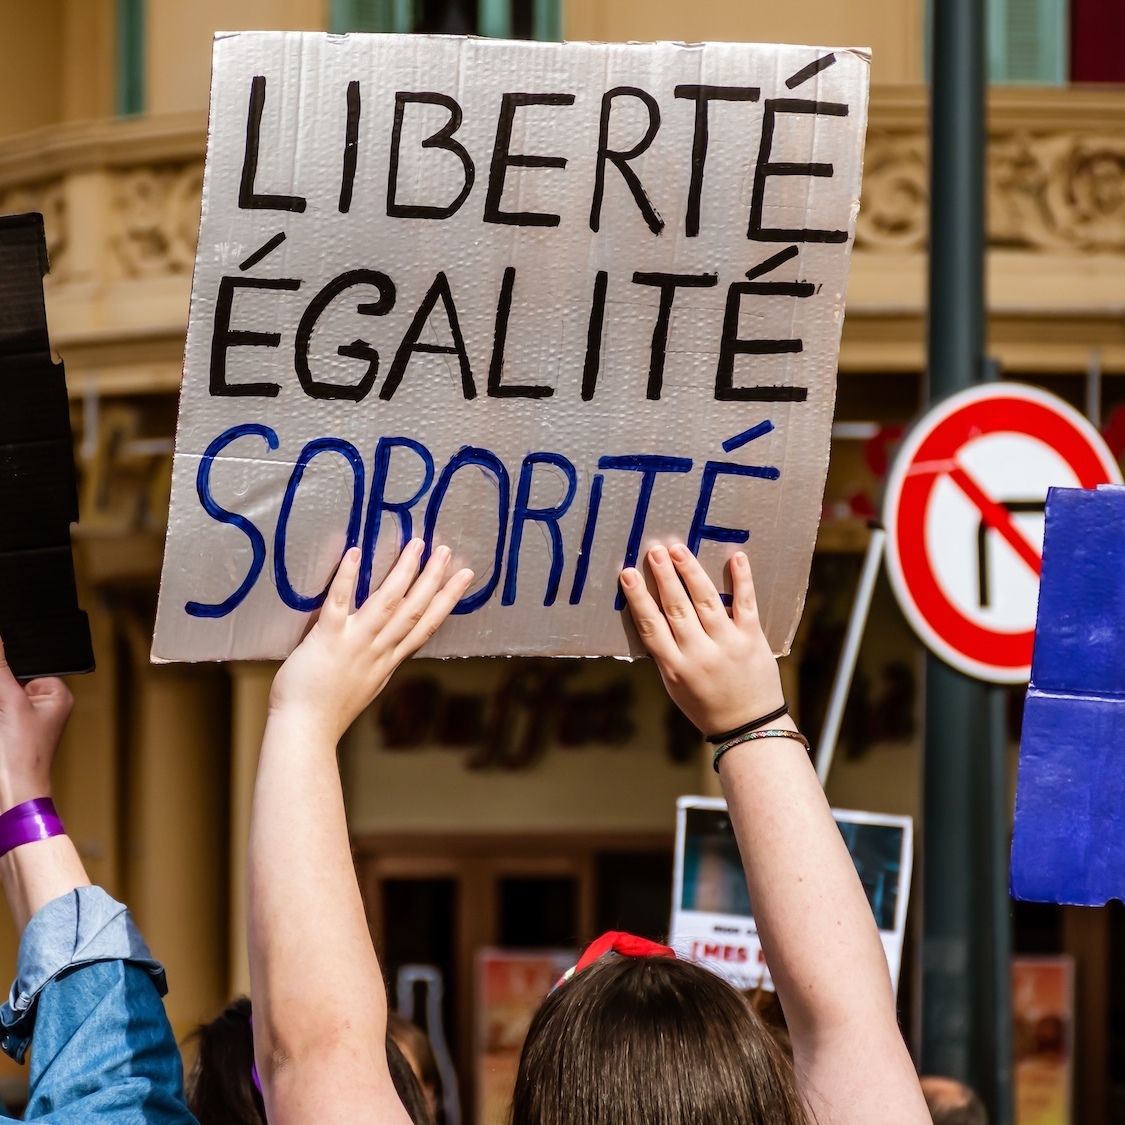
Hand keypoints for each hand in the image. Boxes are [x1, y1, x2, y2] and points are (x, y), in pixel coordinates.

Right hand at [0, 638, 72, 812]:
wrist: (11, 795)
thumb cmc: (21, 756)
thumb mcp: (9, 702)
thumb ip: (1, 668)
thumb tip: (0, 639)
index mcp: (56, 694)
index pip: (25, 664)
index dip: (5, 664)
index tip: (2, 678)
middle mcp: (44, 705)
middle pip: (9, 682)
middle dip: (1, 688)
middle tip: (5, 716)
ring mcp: (25, 720)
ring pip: (3, 697)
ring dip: (0, 703)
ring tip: (4, 727)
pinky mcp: (9, 732)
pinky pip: (1, 711)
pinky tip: (2, 731)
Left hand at [268, 541, 472, 743]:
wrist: (306, 730)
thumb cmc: (328, 711)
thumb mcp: (366, 685)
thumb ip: (378, 663)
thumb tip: (388, 649)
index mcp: (388, 661)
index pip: (426, 625)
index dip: (447, 600)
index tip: (464, 578)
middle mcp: (378, 649)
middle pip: (413, 609)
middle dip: (433, 578)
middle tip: (447, 551)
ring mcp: (355, 643)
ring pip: (388, 602)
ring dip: (404, 571)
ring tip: (417, 545)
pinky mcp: (327, 638)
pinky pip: (340, 603)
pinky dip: (348, 577)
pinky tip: (355, 553)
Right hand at [619, 545, 784, 735]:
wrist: (748, 727)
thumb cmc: (706, 705)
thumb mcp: (675, 686)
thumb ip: (666, 653)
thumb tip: (653, 615)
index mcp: (675, 667)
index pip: (651, 626)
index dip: (638, 598)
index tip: (628, 574)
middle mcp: (699, 654)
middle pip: (677, 608)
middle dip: (664, 577)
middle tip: (654, 550)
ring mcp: (727, 644)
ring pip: (706, 602)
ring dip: (691, 573)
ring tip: (678, 550)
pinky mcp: (752, 639)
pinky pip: (746, 604)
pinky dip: (742, 580)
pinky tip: (736, 558)